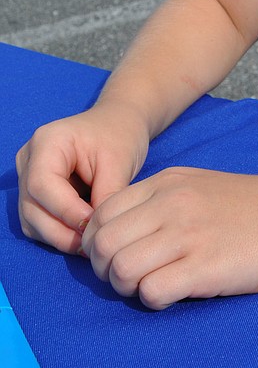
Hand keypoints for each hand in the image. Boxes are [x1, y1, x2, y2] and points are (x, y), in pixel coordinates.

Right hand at [16, 102, 149, 254]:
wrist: (119, 125)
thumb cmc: (120, 136)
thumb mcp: (119, 162)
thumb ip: (106, 196)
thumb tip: (97, 233)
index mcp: (47, 142)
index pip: (42, 185)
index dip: (66, 211)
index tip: (94, 225)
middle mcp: (29, 160)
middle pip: (32, 207)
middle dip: (63, 231)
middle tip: (93, 243)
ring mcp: (27, 178)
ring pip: (32, 221)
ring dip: (60, 237)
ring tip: (91, 242)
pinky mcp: (34, 195)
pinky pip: (39, 224)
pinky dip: (59, 234)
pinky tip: (84, 236)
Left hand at [80, 168, 257, 308]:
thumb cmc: (252, 208)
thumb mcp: (199, 187)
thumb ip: (159, 203)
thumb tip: (121, 236)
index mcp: (167, 183)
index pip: (101, 214)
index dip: (98, 243)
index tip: (118, 256)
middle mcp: (171, 204)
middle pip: (102, 243)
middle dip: (105, 269)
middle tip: (129, 278)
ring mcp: (188, 234)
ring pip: (120, 268)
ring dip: (128, 287)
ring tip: (152, 286)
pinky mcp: (205, 267)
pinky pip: (151, 291)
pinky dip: (154, 300)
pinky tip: (175, 294)